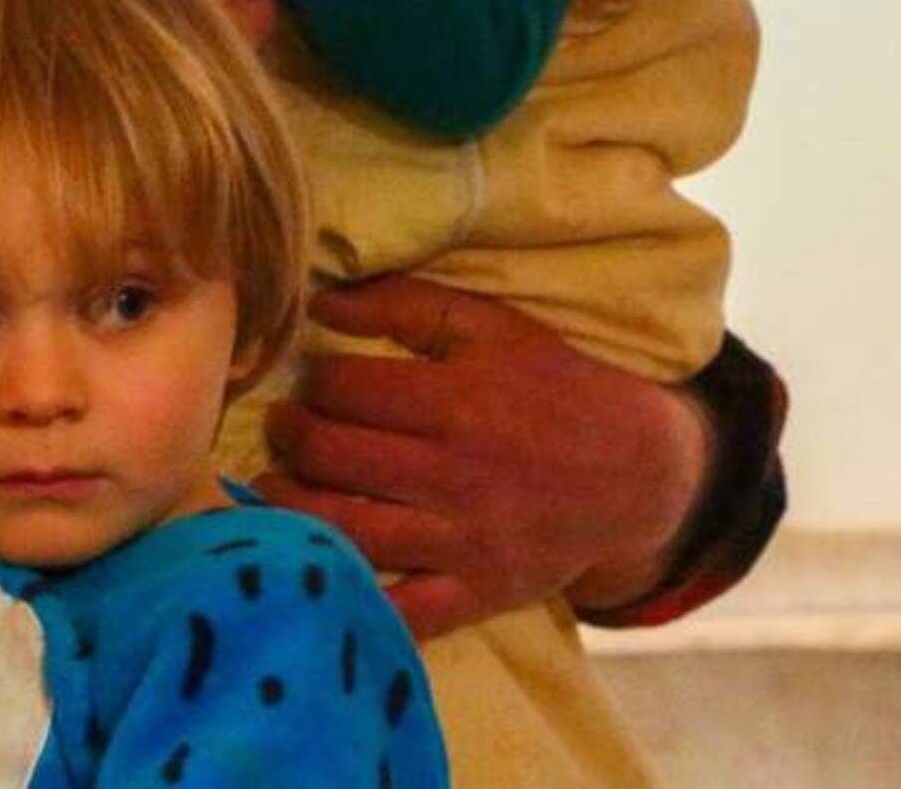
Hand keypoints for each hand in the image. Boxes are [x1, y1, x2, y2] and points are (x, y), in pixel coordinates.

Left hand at [256, 277, 712, 639]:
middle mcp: (456, 474)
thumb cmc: (551, 386)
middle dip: (290, 437)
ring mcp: (466, 542)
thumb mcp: (487, 326)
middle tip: (285, 427)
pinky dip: (352, 598)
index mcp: (456, 401)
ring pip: (348, 532)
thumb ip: (401, 303)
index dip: (313, 381)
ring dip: (292, 507)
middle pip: (330, 457)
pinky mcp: (479, 594)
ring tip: (276, 485)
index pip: (342, 390)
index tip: (311, 382)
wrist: (640, 472)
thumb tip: (320, 303)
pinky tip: (317, 568)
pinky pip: (403, 612)